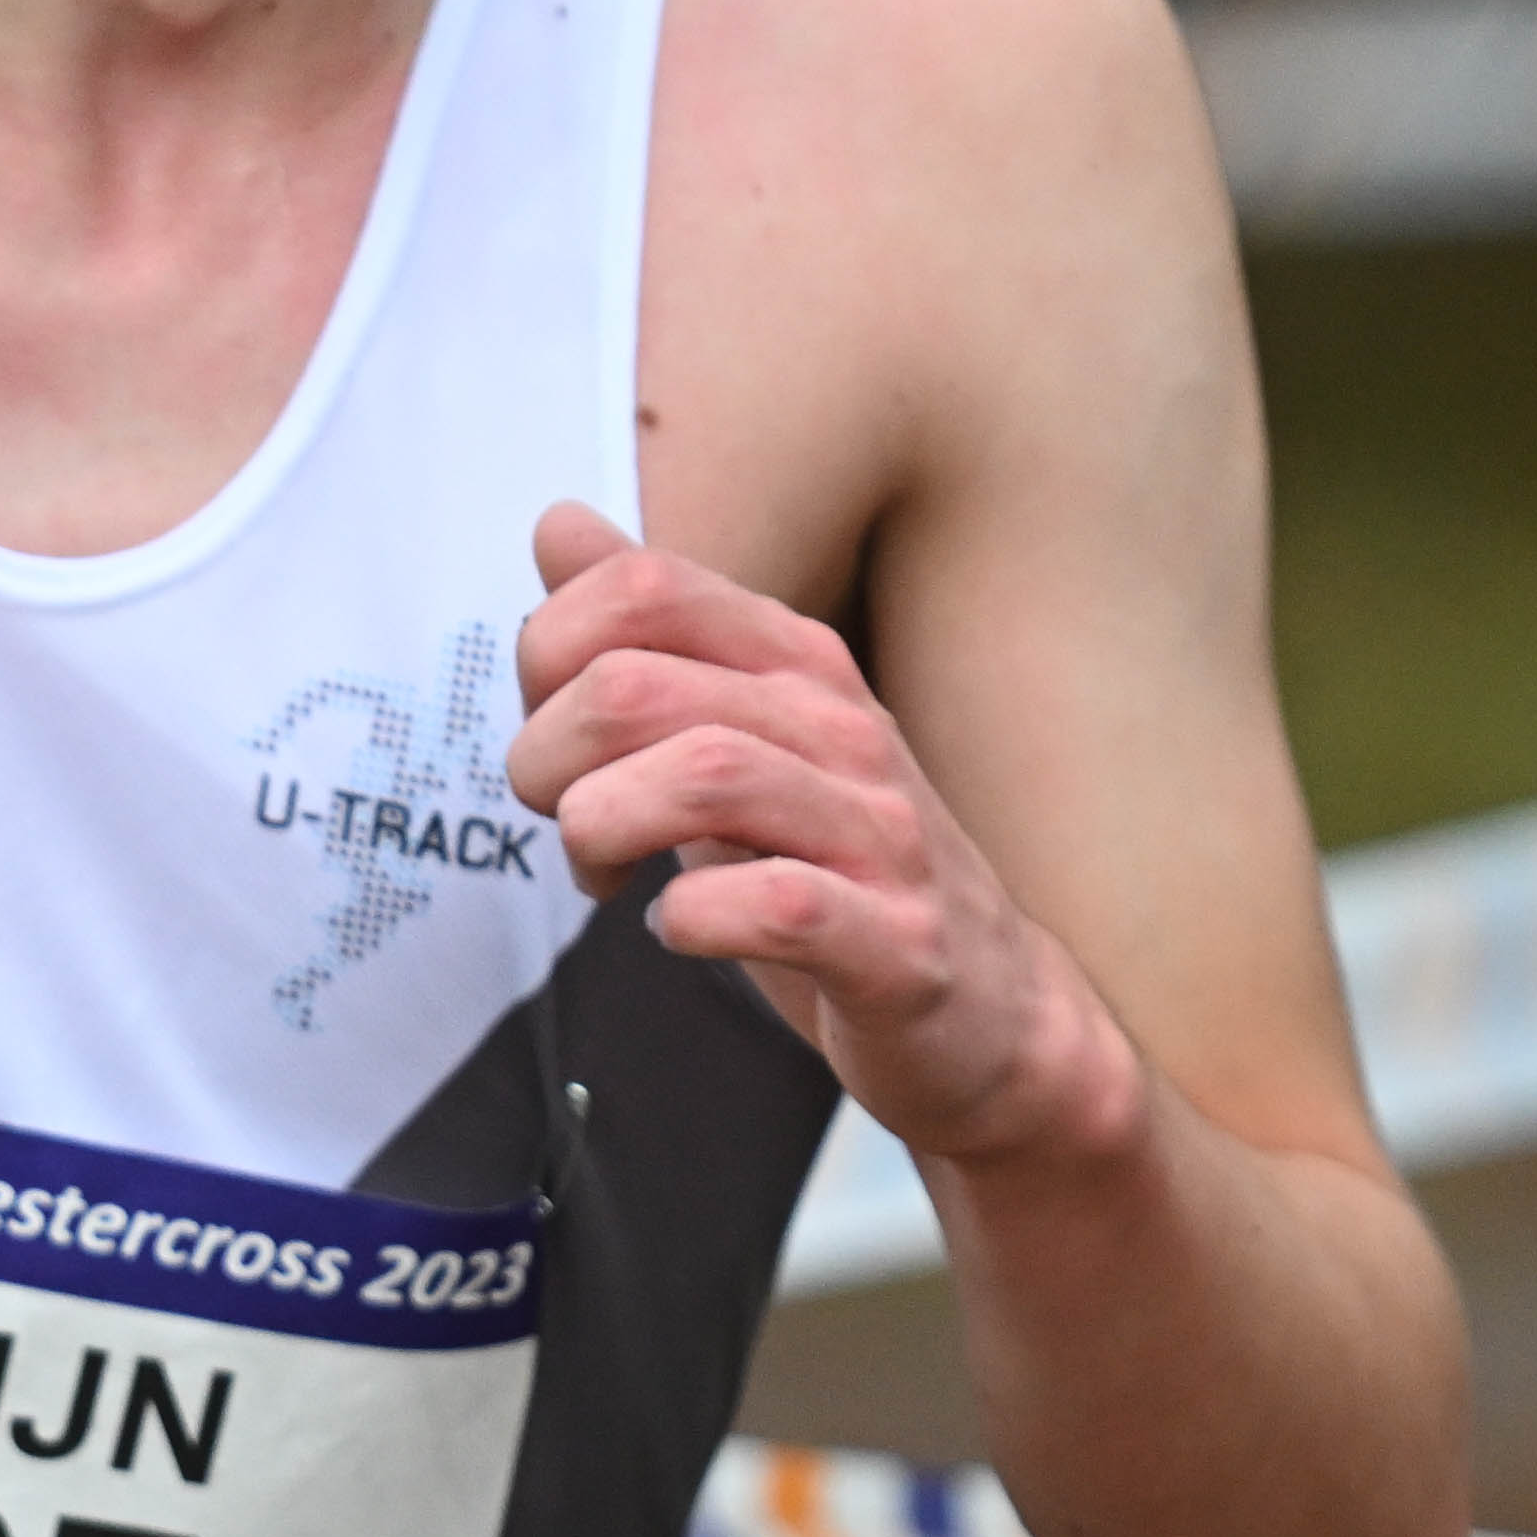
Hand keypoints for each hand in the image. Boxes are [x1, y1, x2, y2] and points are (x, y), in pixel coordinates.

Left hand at [503, 501, 1144, 1174]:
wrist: (988, 1010)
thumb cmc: (837, 871)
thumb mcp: (738, 733)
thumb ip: (649, 637)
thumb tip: (561, 525)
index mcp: (794, 660)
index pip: (643, 584)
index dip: (549, 649)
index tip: (548, 726)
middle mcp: (839, 725)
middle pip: (636, 685)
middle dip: (548, 756)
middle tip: (557, 815)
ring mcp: (877, 832)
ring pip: (704, 775)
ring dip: (605, 828)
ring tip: (601, 872)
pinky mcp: (896, 942)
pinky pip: (776, 906)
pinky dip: (692, 920)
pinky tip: (675, 929)